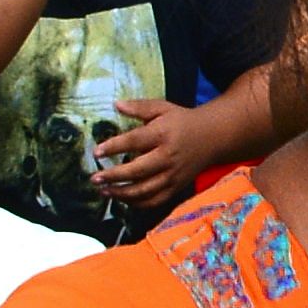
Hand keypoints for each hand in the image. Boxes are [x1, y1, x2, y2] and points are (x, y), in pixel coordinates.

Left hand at [92, 92, 248, 202]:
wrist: (212, 137)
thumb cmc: (181, 121)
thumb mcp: (162, 108)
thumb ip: (139, 107)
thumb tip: (116, 104)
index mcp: (162, 134)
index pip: (134, 142)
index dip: (114, 147)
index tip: (96, 152)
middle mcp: (168, 157)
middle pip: (137, 170)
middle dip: (114, 176)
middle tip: (95, 178)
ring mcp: (173, 175)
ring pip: (145, 190)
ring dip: (122, 193)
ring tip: (104, 191)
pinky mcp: (176, 187)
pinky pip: (155, 201)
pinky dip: (137, 203)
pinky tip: (122, 199)